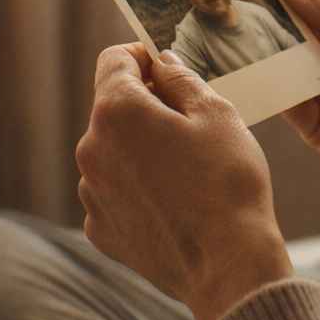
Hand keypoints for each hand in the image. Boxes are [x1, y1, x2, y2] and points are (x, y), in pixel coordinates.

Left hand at [75, 44, 291, 319]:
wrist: (228, 265)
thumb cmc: (228, 182)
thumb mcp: (217, 112)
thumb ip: (181, 78)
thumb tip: (161, 62)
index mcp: (117, 112)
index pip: (114, 59)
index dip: (142, 54)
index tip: (167, 67)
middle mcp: (91, 149)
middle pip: (112, 107)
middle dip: (146, 104)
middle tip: (191, 120)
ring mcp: (91, 193)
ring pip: (113, 150)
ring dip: (140, 147)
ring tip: (187, 167)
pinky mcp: (100, 228)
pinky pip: (114, 190)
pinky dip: (137, 186)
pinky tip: (174, 200)